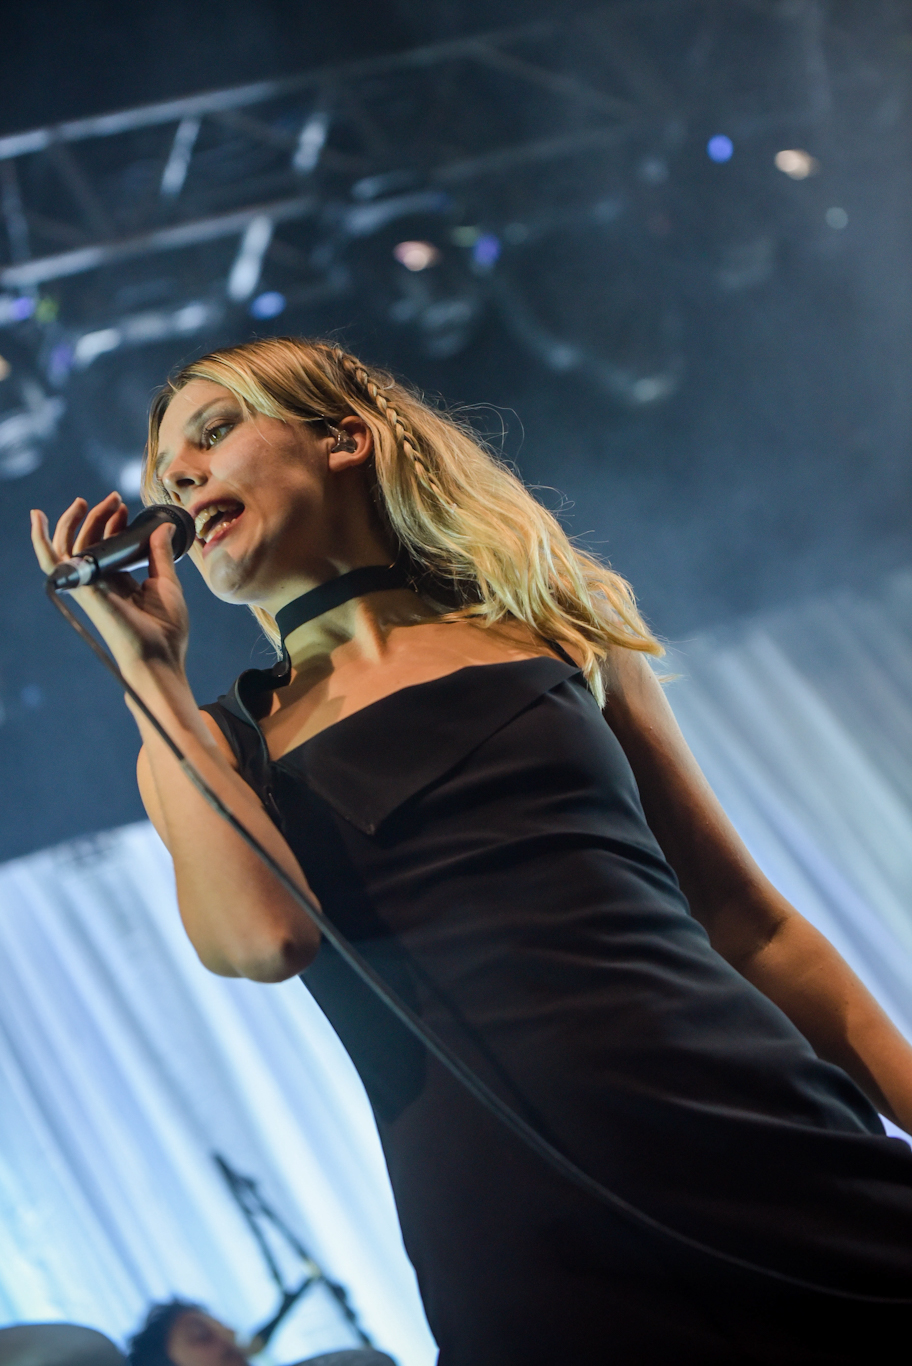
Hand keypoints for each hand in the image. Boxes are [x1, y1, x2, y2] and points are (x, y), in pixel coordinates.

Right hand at [30, 492, 190, 681]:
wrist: (159, 656)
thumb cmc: (166, 629)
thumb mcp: (167, 583)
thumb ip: (160, 554)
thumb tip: (164, 526)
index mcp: (119, 581)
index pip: (106, 545)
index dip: (112, 523)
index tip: (124, 508)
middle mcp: (100, 582)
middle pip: (87, 540)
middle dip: (97, 516)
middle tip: (113, 499)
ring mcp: (89, 585)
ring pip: (69, 546)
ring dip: (74, 521)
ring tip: (86, 502)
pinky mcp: (82, 588)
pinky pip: (53, 562)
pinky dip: (41, 541)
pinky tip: (37, 519)